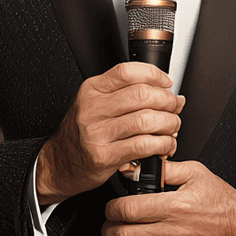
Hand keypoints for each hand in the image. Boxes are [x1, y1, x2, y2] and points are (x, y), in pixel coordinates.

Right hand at [36, 62, 183, 204]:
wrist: (60, 164)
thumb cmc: (82, 134)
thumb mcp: (96, 104)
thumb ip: (126, 94)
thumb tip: (167, 91)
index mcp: (92, 90)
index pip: (127, 72)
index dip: (154, 75)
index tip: (167, 83)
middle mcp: (93, 108)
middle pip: (141, 95)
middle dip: (167, 101)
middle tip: (175, 107)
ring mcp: (98, 132)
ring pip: (146, 120)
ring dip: (169, 123)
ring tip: (172, 127)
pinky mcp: (105, 156)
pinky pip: (143, 145)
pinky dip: (162, 144)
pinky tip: (165, 144)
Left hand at [102, 160, 235, 235]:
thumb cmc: (223, 202)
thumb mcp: (196, 173)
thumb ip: (165, 169)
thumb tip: (137, 168)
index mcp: (175, 207)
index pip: (128, 210)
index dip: (111, 208)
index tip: (111, 207)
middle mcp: (174, 233)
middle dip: (108, 229)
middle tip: (108, 224)